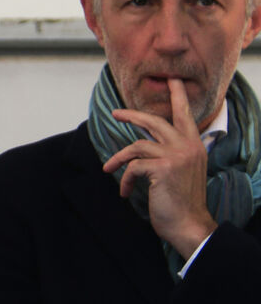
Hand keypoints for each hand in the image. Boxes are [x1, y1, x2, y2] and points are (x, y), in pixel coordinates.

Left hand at [101, 78, 216, 255]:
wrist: (189, 225)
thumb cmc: (181, 201)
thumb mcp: (181, 171)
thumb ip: (170, 154)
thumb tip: (144, 144)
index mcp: (194, 146)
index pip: (184, 115)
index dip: (177, 96)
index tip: (171, 78)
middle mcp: (188, 146)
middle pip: (154, 121)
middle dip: (132, 116)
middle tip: (116, 113)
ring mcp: (176, 156)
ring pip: (136, 145)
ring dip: (118, 159)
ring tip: (108, 169)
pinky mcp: (163, 168)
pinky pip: (133, 167)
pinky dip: (125, 179)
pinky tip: (126, 192)